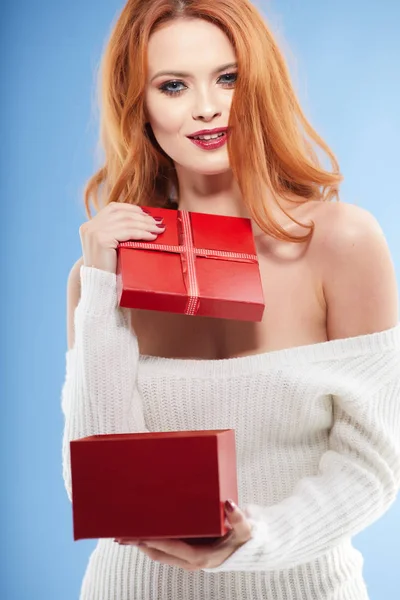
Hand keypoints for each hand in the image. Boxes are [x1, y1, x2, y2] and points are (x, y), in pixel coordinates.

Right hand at [79, 202, 165, 273]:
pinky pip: (127, 233)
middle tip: (157, 223)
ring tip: (158, 229)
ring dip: (145, 225)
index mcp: (90, 225)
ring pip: (126, 223)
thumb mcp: (110, 246)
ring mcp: (94, 232)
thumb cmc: (109, 268)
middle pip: (121, 215)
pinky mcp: (101, 239)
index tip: (146, 214)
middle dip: (142, 218)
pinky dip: (142, 233)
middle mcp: (90, 226)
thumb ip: (117, 232)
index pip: (113, 208)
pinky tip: (151, 237)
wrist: (100, 285)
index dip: (131, 209)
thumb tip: (142, 220)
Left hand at [115, 500, 252, 570]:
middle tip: (120, 534)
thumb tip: (229, 504)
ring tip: (123, 533)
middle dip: (139, 544)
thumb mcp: (245, 530)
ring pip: (157, 553)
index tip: (138, 534)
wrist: (246, 549)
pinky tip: (141, 532)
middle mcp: (190, 561)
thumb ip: (238, 519)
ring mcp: (186, 559)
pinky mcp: (185, 553)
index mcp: (201, 557)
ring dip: (140, 544)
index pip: (171, 548)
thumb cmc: (243, 539)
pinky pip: (163, 550)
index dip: (153, 541)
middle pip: (158, 553)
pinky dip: (150, 542)